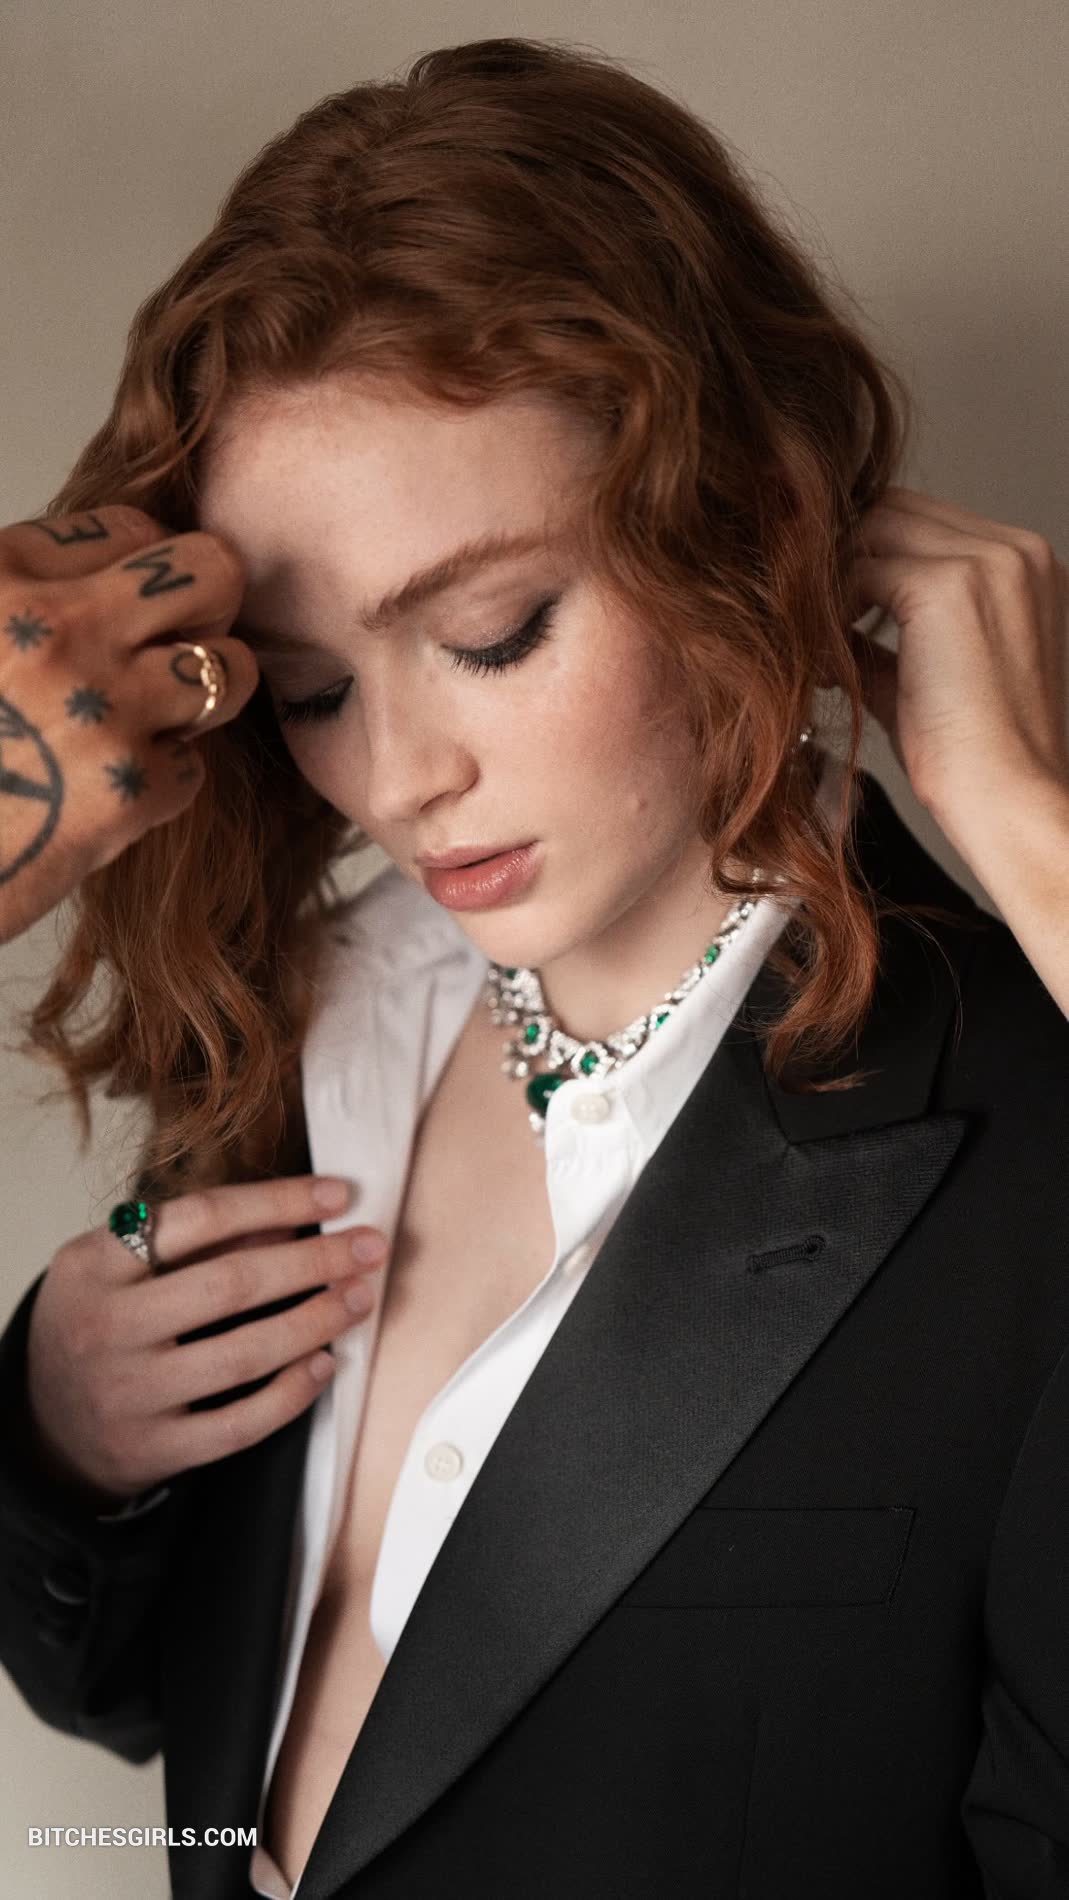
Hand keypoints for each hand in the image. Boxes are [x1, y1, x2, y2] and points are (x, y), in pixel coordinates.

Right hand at [0, 505, 261, 946]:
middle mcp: (54, 628)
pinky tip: (104, 795)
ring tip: (151, 723)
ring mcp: (100, 706)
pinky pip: (193, 765)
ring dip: (202, 699)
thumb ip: (25, 599)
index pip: (131, 530)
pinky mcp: (130, 787)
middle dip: (209, 609)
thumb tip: (118, 578)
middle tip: (173, 649)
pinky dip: (158, 785)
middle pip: (212, 570)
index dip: (145, 571)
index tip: (131, 610)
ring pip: (229, 668)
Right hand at [25, 1174, 387, 1507]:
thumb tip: (292, 1219)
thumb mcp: (119, 1265)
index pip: (199, 1218)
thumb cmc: (99, 1322)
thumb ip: (195, 1240)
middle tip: (370, 1247)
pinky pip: (240, 1423)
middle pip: (231, 1285)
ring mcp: (131, 1393)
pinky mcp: (155, 1449)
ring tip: (360, 1298)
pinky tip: (325, 1364)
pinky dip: (291, 1393)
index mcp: (95, 1264)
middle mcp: (108, 1328)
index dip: (278, 1201)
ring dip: (316, 1321)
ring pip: (243, 1355)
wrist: (47, 1424)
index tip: (338, 1195)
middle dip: (315, 1262)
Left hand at [844, 485, 1068, 837]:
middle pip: (897, 509)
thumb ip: (882, 639)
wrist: (1006, 800)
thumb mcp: (923, 677)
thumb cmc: (973, 758)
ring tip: (815, 638)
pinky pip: (864, 569)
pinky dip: (833, 606)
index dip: (866, 553)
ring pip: (876, 527)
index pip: (925, 522)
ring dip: (835, 576)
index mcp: (1025, 568)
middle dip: (844, 553)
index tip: (824, 601)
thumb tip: (826, 624)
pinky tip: (825, 655)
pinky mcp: (948, 586)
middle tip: (802, 609)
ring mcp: (988, 561)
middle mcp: (1017, 550)